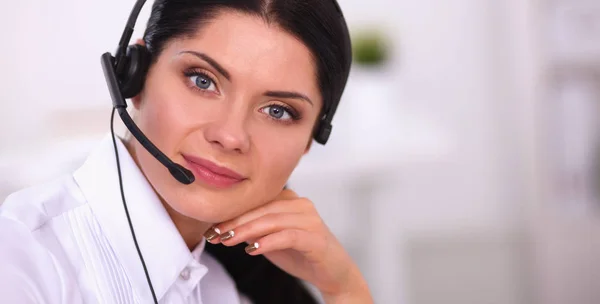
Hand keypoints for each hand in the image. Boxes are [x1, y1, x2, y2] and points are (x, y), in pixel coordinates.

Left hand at [204, 189, 372, 302]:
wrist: (333, 273)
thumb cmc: (303, 254)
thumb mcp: (272, 240)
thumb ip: (254, 230)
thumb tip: (225, 225)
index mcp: (290, 200)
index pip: (257, 201)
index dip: (233, 212)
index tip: (212, 225)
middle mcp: (301, 204)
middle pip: (262, 208)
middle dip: (236, 221)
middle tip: (215, 233)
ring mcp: (310, 220)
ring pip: (272, 220)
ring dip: (247, 230)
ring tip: (227, 240)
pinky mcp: (316, 238)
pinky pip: (287, 236)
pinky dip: (268, 242)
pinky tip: (252, 250)